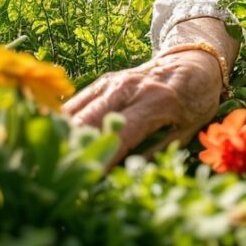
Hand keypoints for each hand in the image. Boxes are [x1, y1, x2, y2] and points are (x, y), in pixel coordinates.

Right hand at [62, 49, 222, 166]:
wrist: (195, 63)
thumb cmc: (196, 102)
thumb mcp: (188, 131)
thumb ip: (156, 153)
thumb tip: (123, 175)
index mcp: (157, 101)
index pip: (121, 135)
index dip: (100, 159)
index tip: (84, 182)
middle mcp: (129, 87)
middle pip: (88, 120)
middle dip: (70, 149)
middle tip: (55, 176)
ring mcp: (112, 82)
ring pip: (75, 110)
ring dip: (59, 136)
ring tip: (49, 162)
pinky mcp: (102, 81)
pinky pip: (76, 103)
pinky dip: (63, 123)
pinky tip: (54, 142)